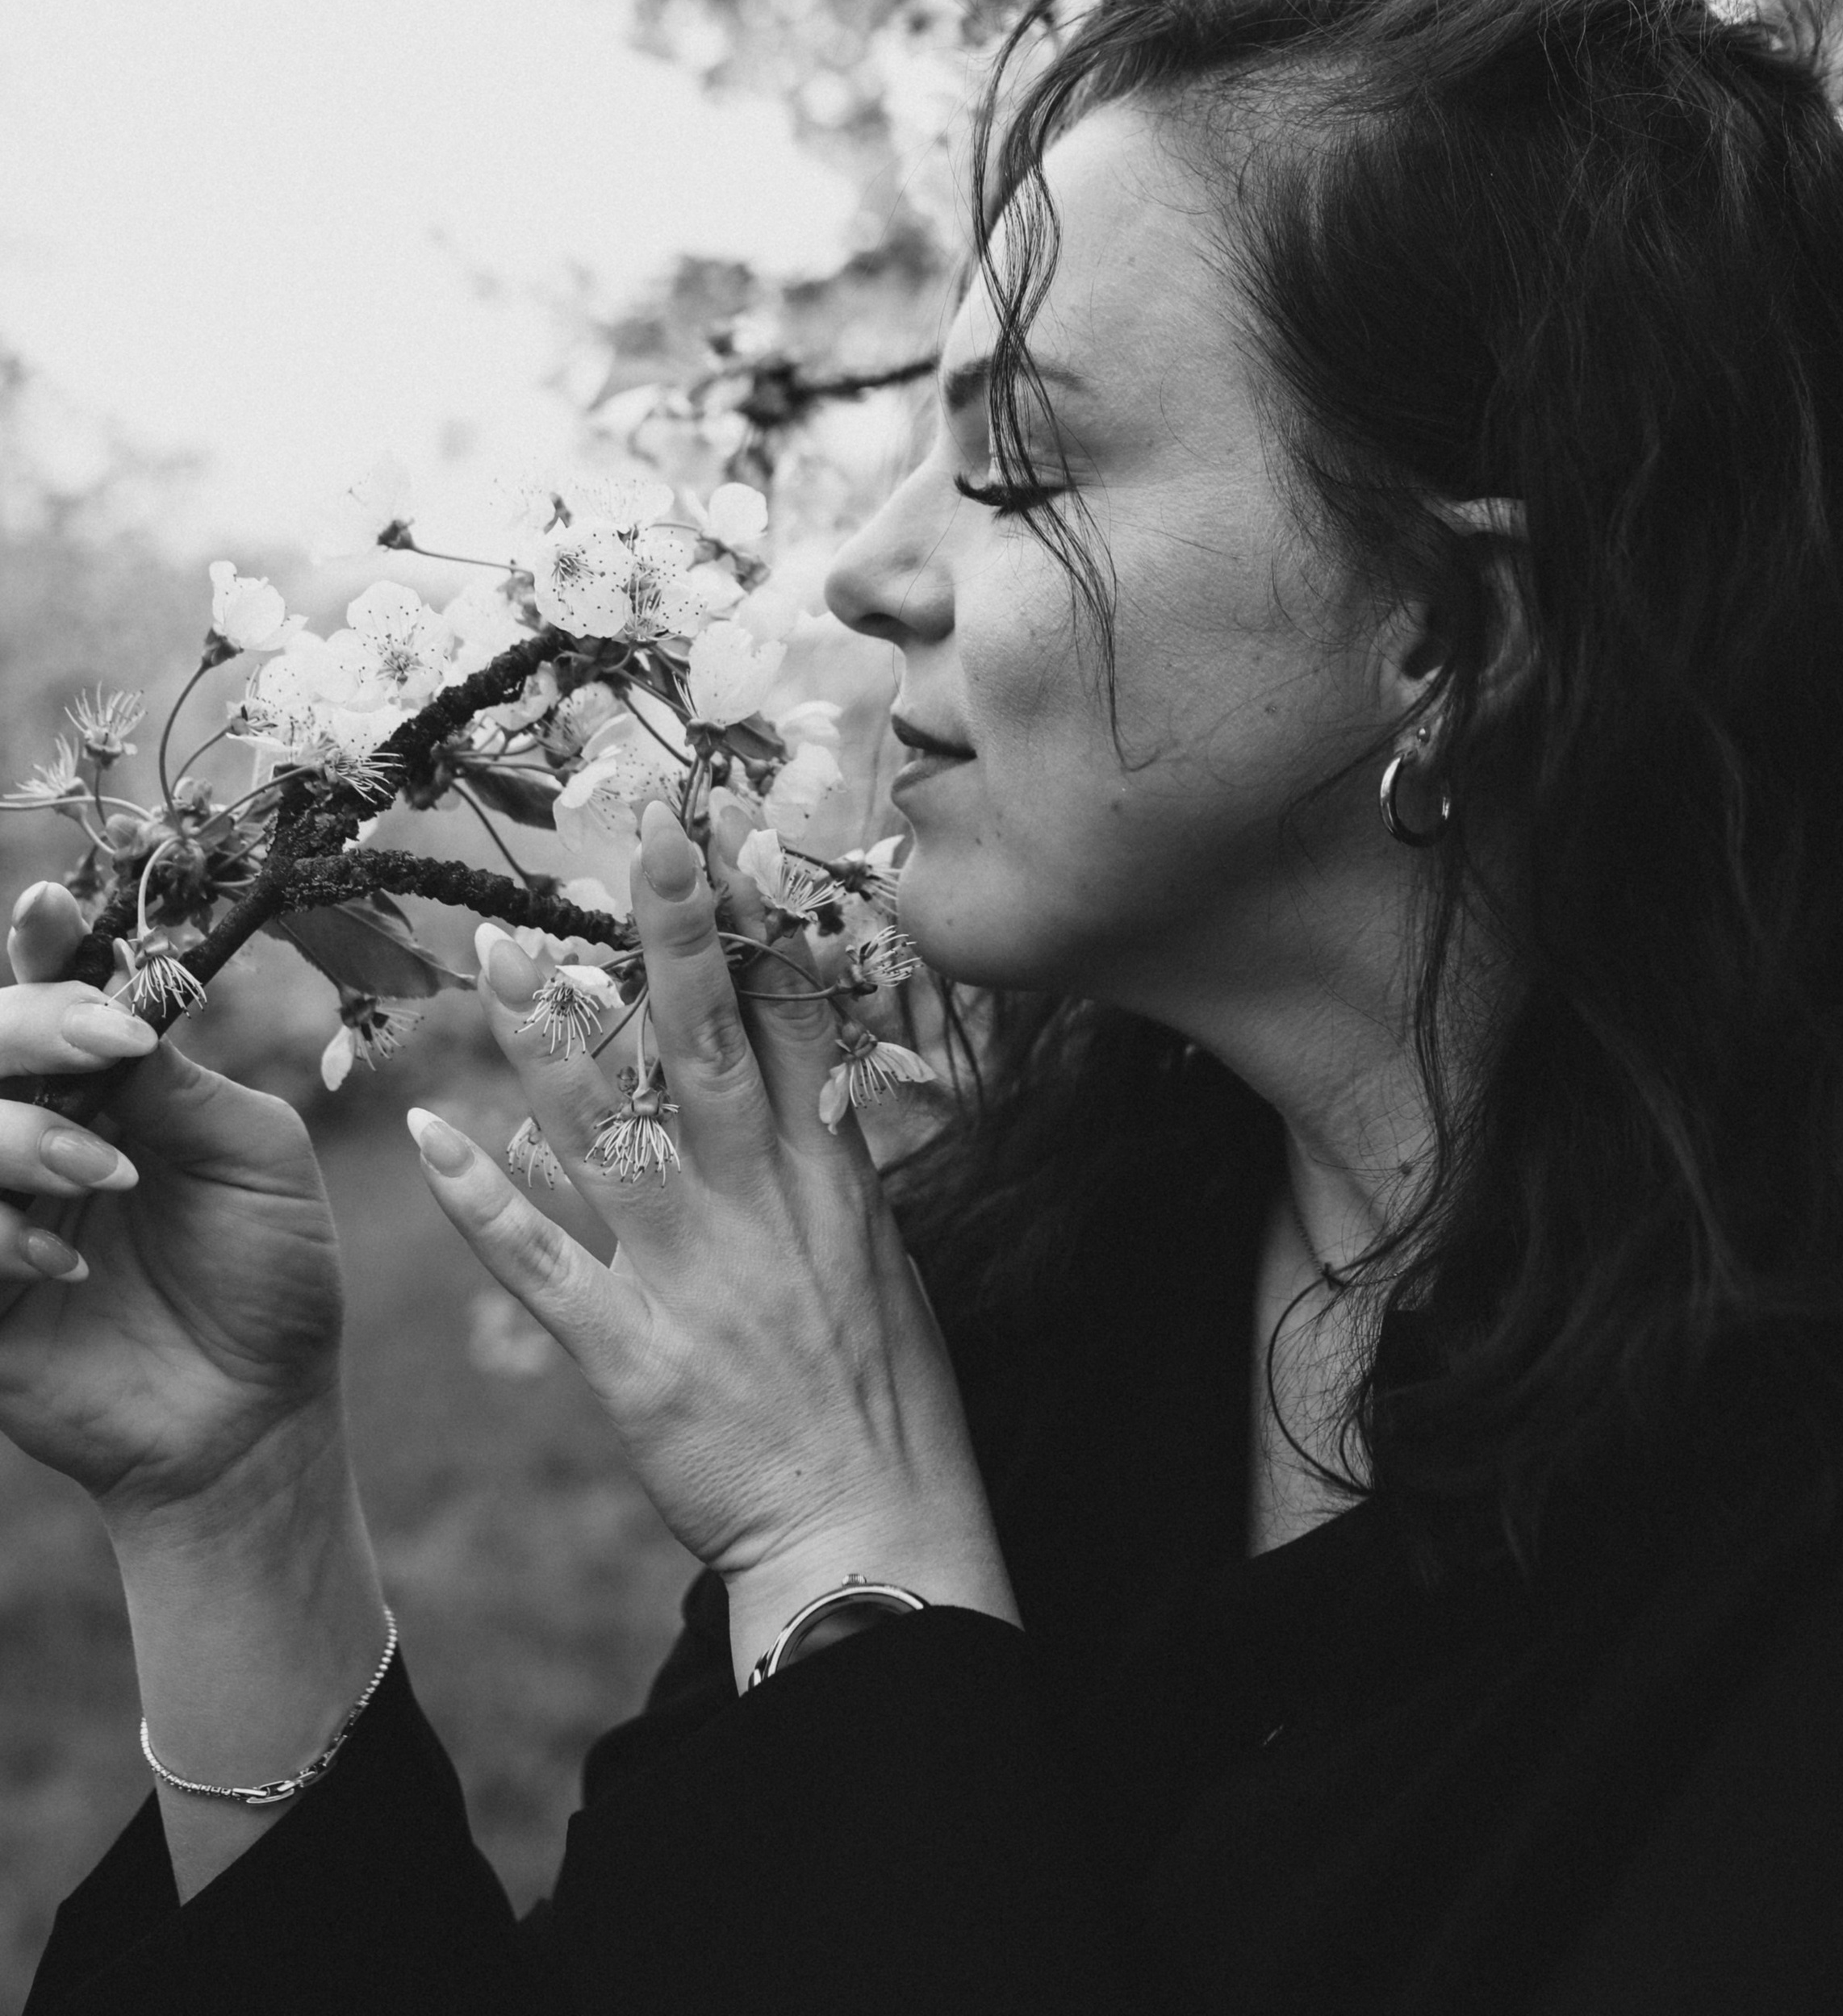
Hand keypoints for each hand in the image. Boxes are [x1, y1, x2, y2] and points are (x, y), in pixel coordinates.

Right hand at [0, 881, 349, 1523]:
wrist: (255, 1417)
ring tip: (109, 1178)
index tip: (49, 909)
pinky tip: (65, 1263)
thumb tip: (113, 1009)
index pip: (53, 994)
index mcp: (110, 1088)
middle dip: (29, 1028)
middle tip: (108, 1047)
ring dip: (21, 1138)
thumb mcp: (254, 1155)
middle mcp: (40, 1132)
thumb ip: (175, 1083)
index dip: (42, 949)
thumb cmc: (272, 1275)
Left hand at [409, 800, 1015, 1661]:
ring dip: (545, 1032)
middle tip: (639, 839)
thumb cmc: (884, 1398)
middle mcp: (759, 1200)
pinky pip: (539, 1262)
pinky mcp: (628, 1348)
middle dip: (674, 932)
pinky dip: (480, 1200)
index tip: (723, 837)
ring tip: (495, 947)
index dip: (757, 922)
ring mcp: (689, 1270)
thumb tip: (799, 1077)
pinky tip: (430, 1138)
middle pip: (706, 1039)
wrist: (869, 1532)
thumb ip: (825, 1161)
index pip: (793, 1017)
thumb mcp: (880, 1252)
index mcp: (828, 1171)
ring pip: (607, 1124)